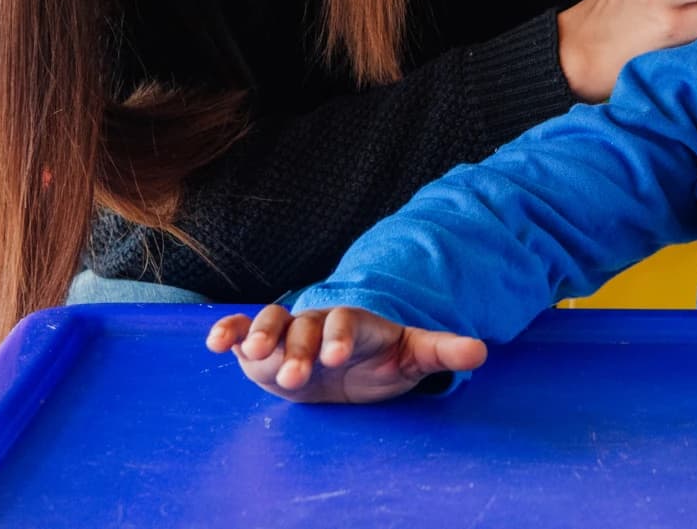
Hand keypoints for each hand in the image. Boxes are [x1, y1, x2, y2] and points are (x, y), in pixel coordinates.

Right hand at [207, 305, 485, 403]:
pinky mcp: (262, 345)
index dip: (340, 336)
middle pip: (305, 326)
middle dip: (298, 348)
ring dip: (261, 337)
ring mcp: (288, 330)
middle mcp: (318, 322)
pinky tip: (215, 344)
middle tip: (295, 375)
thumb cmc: (379, 359)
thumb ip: (441, 351)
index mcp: (355, 324)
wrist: (347, 364)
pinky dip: (229, 332)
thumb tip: (482, 352)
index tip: (337, 356)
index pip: (346, 323)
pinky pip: (243, 332)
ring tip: (252, 356)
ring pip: (272, 324)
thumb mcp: (412, 356)